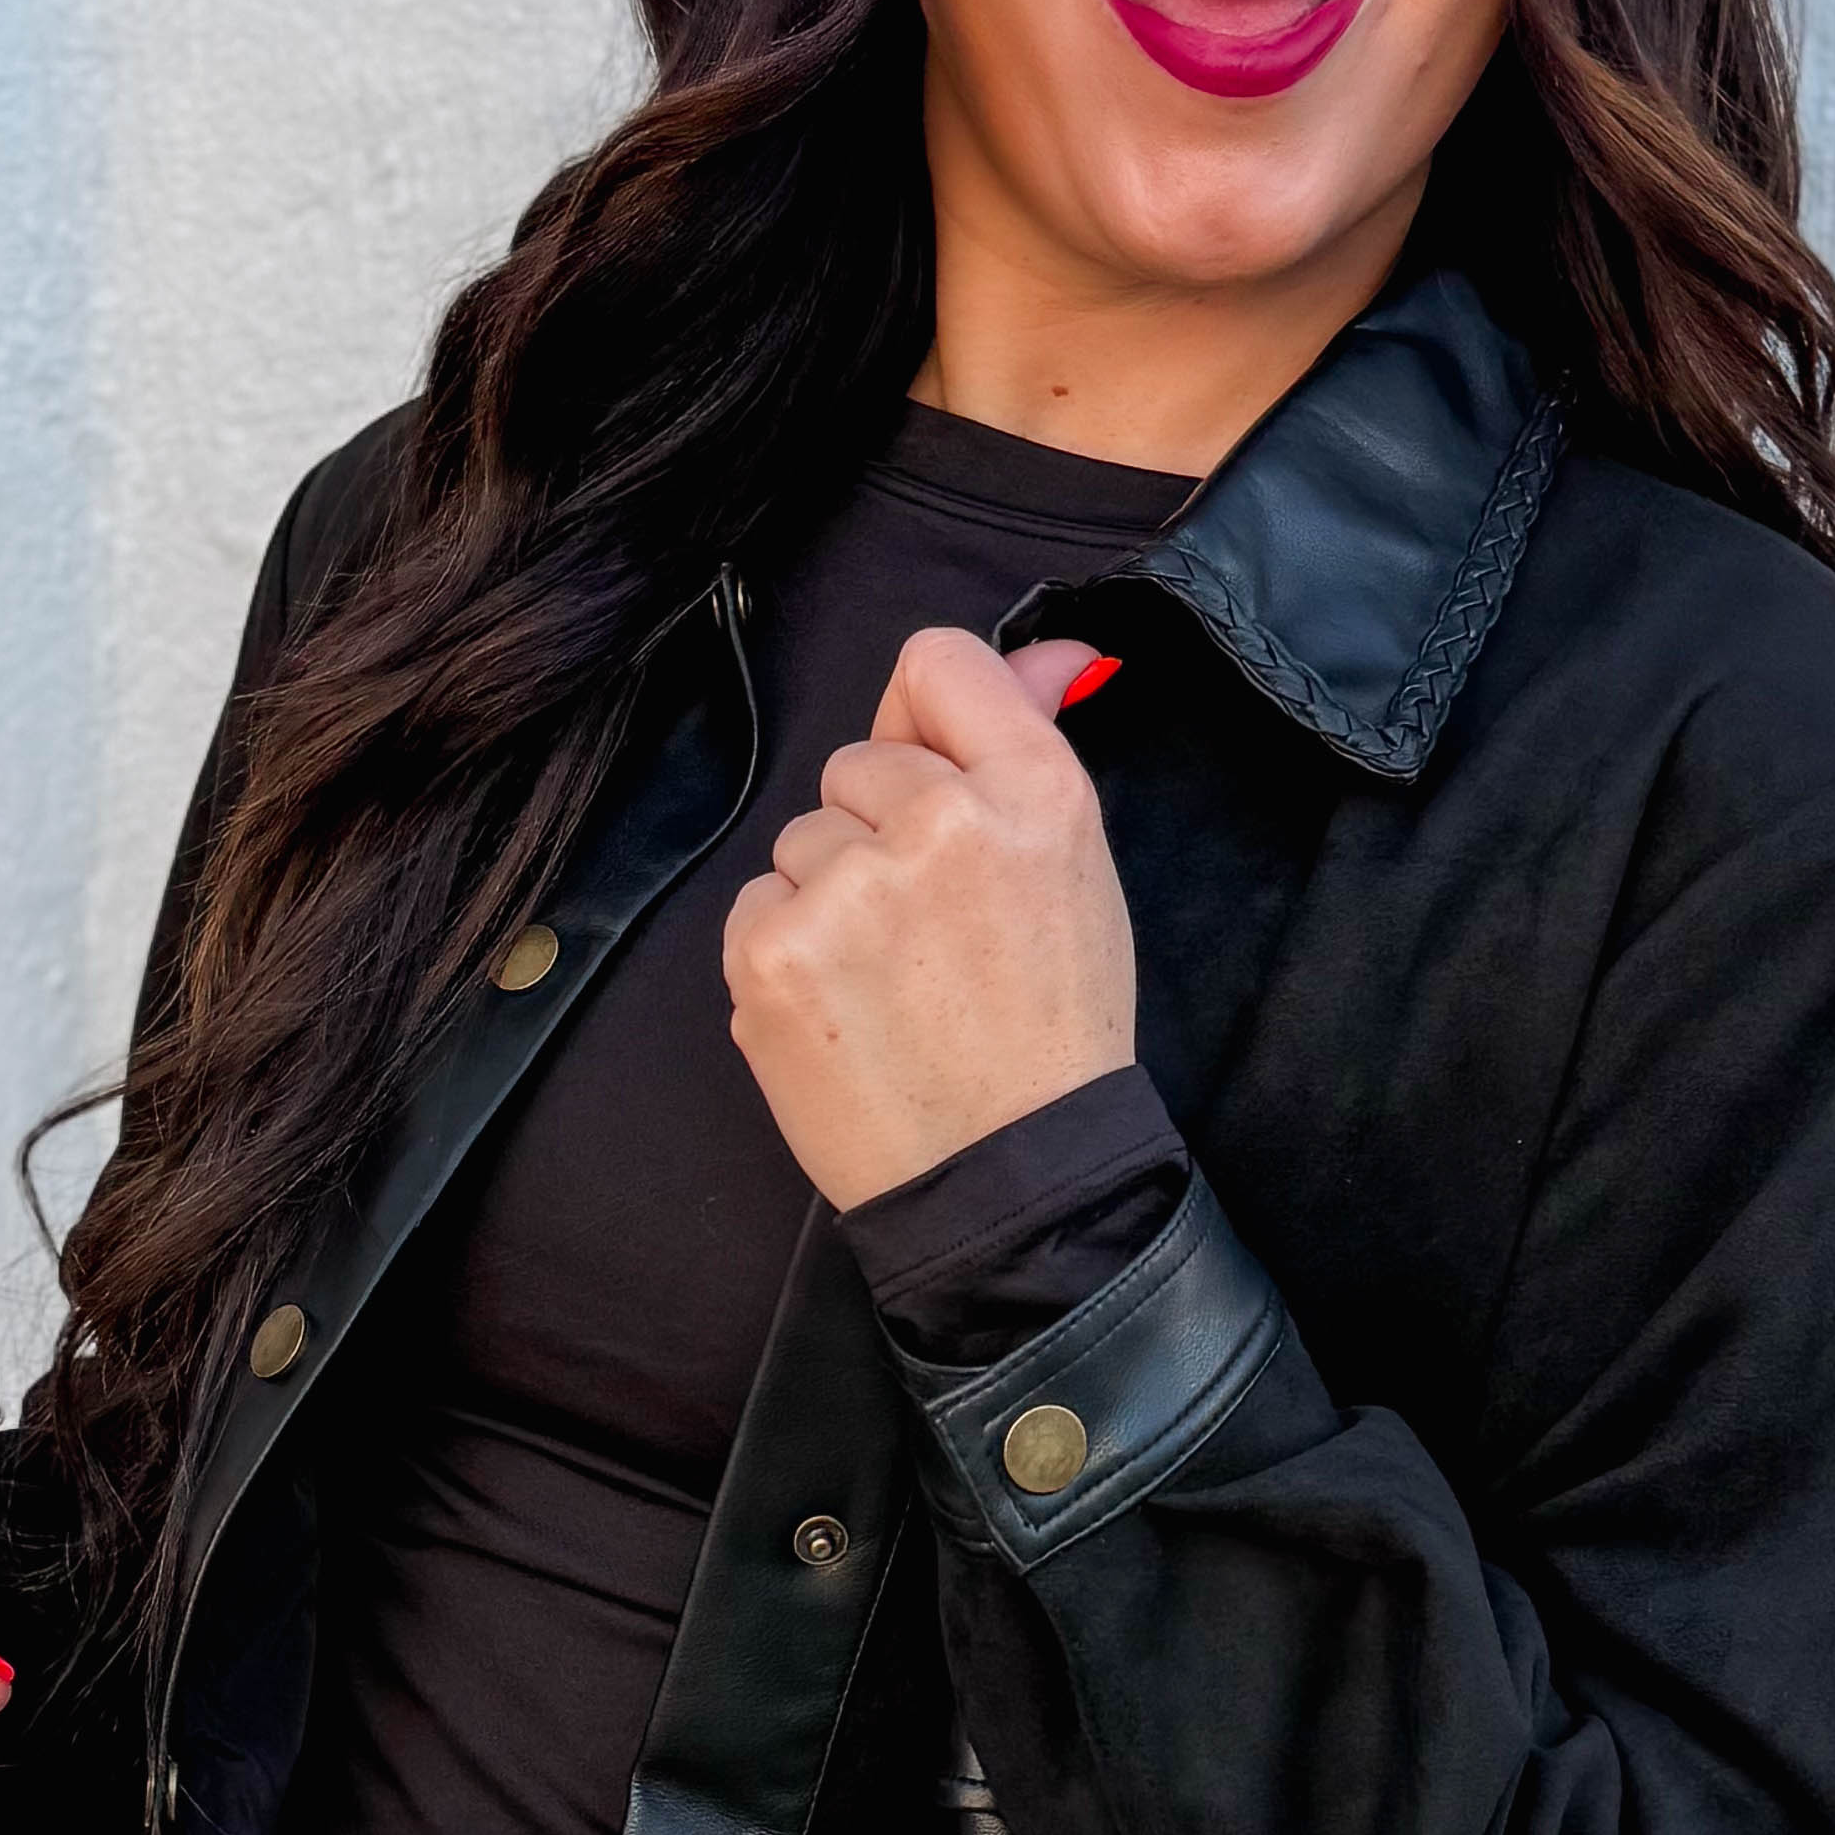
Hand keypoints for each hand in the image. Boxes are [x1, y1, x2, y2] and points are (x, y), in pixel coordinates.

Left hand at [721, 623, 1135, 1213]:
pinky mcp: (772, 954)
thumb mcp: (1077, 871)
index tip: (938, 777)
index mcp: (1037, 793)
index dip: (926, 719)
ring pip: (802, 838)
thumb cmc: (1051, 1031)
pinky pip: (757, 905)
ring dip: (831, 898)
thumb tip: (1049, 651)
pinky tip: (847, 1012)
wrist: (1010, 1183)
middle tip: (935, 933)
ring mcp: (849, 890)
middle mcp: (943, 824)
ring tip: (895, 984)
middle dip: (880, 831)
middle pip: (858, 762)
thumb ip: (1034, 744)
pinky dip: (787, 954)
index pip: (939, 661)